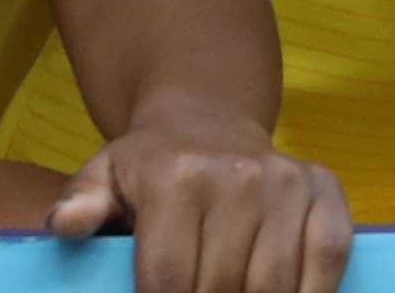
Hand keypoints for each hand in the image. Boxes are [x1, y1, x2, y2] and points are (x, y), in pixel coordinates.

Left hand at [50, 109, 352, 292]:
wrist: (207, 119)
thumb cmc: (148, 166)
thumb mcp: (103, 177)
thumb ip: (81, 204)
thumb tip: (67, 225)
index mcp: (174, 177)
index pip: (167, 281)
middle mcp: (234, 175)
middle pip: (220, 288)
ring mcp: (284, 182)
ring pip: (273, 286)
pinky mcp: (323, 190)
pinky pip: (328, 259)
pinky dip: (313, 292)